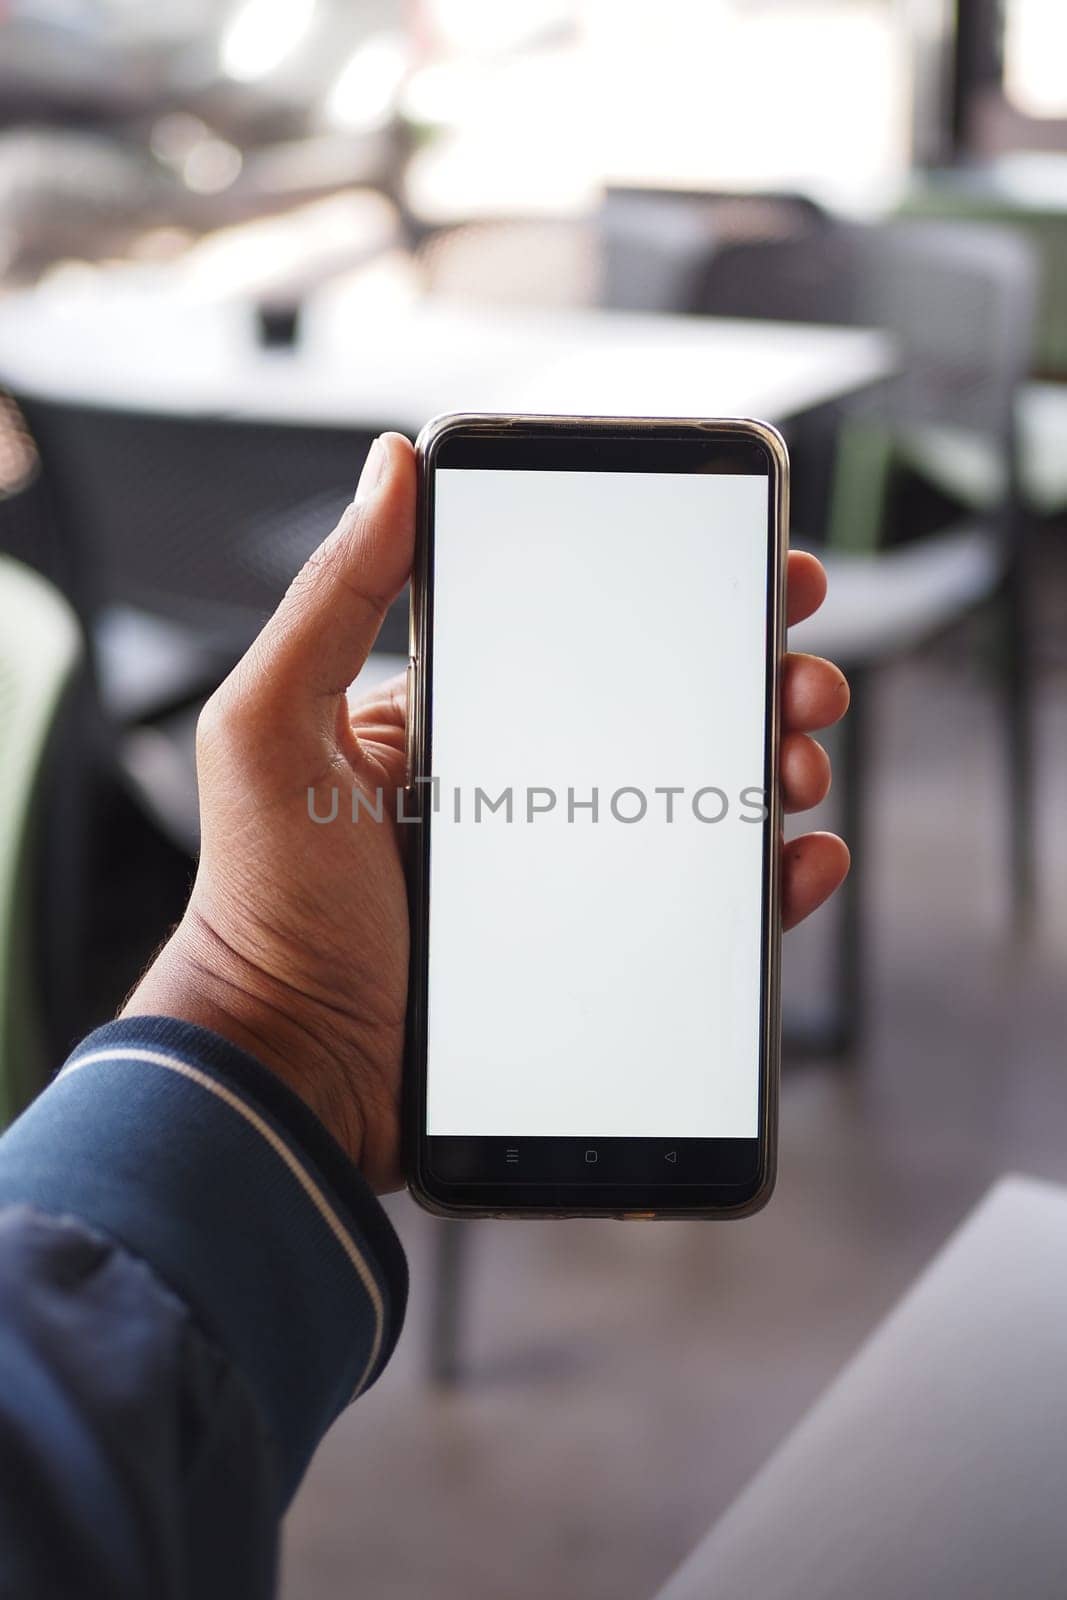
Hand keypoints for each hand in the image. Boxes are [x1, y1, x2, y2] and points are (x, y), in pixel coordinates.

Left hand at [123, 432, 849, 1188]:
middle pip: (671, 715)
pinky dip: (772, 881)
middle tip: (800, 678)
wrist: (292, 1068)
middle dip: (755, 681)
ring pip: (704, 803)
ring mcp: (572, 875)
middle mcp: (527, 788)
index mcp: (464, 722)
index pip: (593, 638)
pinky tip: (800, 859)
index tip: (755, 570)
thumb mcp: (272, 729)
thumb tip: (392, 464)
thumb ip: (331, 596)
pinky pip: (707, 909)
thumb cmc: (263, 904)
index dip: (681, 598)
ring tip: (797, 762)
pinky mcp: (601, 957)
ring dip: (775, 767)